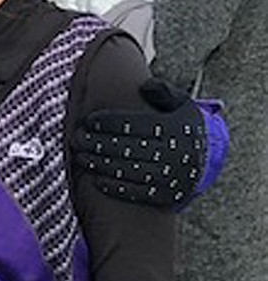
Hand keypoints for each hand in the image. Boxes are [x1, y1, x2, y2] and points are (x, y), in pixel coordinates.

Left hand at [70, 80, 221, 207]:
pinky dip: (115, 186)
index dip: (109, 122)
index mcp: (176, 128)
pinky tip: (96, 179)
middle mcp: (175, 153)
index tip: (88, 121)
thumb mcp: (179, 104)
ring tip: (81, 157)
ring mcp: (170, 176)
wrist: (203, 161)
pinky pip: (136, 192)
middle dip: (98, 143)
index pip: (136, 124)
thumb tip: (144, 86)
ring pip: (129, 170)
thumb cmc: (181, 126)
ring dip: (101, 164)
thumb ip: (163, 91)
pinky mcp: (165, 195)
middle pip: (128, 148)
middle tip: (77, 139)